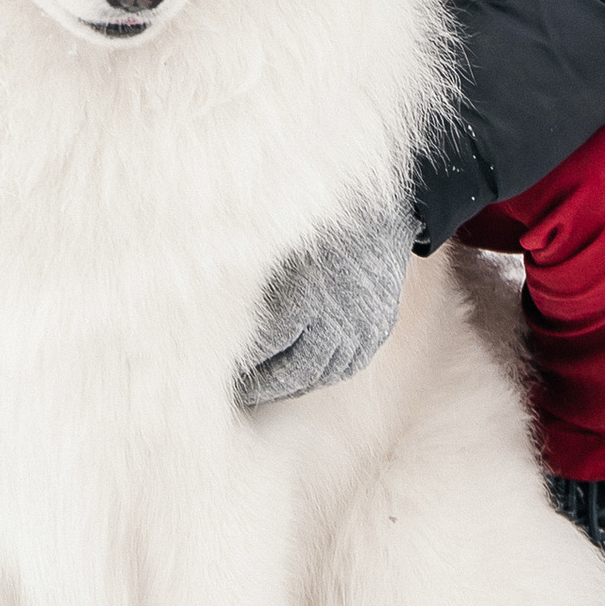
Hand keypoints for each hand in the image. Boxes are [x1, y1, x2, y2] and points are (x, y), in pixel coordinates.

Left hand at [235, 192, 415, 407]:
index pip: (267, 349)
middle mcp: (338, 320)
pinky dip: (324, 375)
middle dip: (265, 387)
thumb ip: (258, 289)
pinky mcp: (379, 330)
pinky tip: (305, 375)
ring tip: (270, 389)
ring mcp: (364, 329)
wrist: (382, 210)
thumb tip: (222, 319)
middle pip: (294, 372)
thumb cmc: (321, 224)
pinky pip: (348, 366)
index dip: (244, 364)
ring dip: (293, 386)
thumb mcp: (282, 250)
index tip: (224, 369)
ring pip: (322, 375)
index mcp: (307, 297)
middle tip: (242, 394)